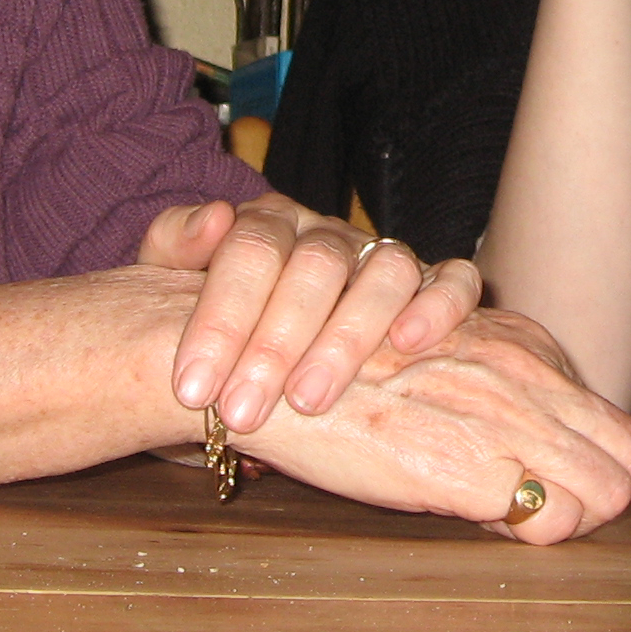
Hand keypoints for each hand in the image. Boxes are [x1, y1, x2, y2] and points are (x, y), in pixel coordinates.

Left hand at [149, 193, 482, 431]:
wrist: (272, 341)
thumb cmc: (225, 319)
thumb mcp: (176, 279)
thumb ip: (175, 243)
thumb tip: (213, 220)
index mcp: (270, 223)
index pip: (250, 250)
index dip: (220, 318)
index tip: (191, 388)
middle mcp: (331, 234)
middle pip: (316, 266)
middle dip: (275, 343)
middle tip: (241, 411)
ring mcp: (385, 257)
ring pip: (386, 272)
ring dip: (347, 336)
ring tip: (308, 400)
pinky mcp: (435, 284)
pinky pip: (455, 280)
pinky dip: (439, 305)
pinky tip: (408, 343)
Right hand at [233, 310, 630, 543]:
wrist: (269, 377)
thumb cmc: (345, 376)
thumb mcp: (442, 364)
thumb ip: (501, 401)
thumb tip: (537, 469)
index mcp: (524, 348)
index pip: (620, 432)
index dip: (598, 473)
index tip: (559, 490)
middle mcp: (524, 376)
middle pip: (627, 465)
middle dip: (601, 503)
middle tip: (547, 517)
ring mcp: (501, 421)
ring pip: (603, 494)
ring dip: (571, 520)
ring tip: (513, 518)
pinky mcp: (467, 469)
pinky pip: (549, 523)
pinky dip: (531, 536)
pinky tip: (480, 519)